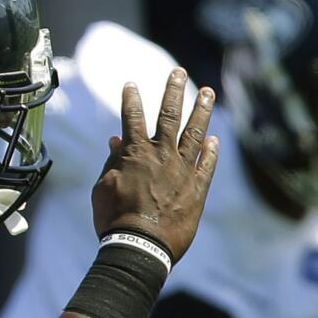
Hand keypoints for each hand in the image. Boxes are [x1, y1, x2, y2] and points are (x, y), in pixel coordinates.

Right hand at [92, 68, 218, 263]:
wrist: (140, 245)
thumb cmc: (114, 218)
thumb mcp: (103, 188)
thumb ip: (112, 162)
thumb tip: (116, 141)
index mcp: (135, 154)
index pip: (132, 118)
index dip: (131, 99)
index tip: (131, 83)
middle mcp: (162, 155)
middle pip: (170, 116)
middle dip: (173, 91)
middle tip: (178, 72)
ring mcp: (183, 170)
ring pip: (195, 133)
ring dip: (201, 110)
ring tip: (207, 92)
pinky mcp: (198, 188)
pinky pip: (207, 164)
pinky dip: (211, 151)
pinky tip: (214, 139)